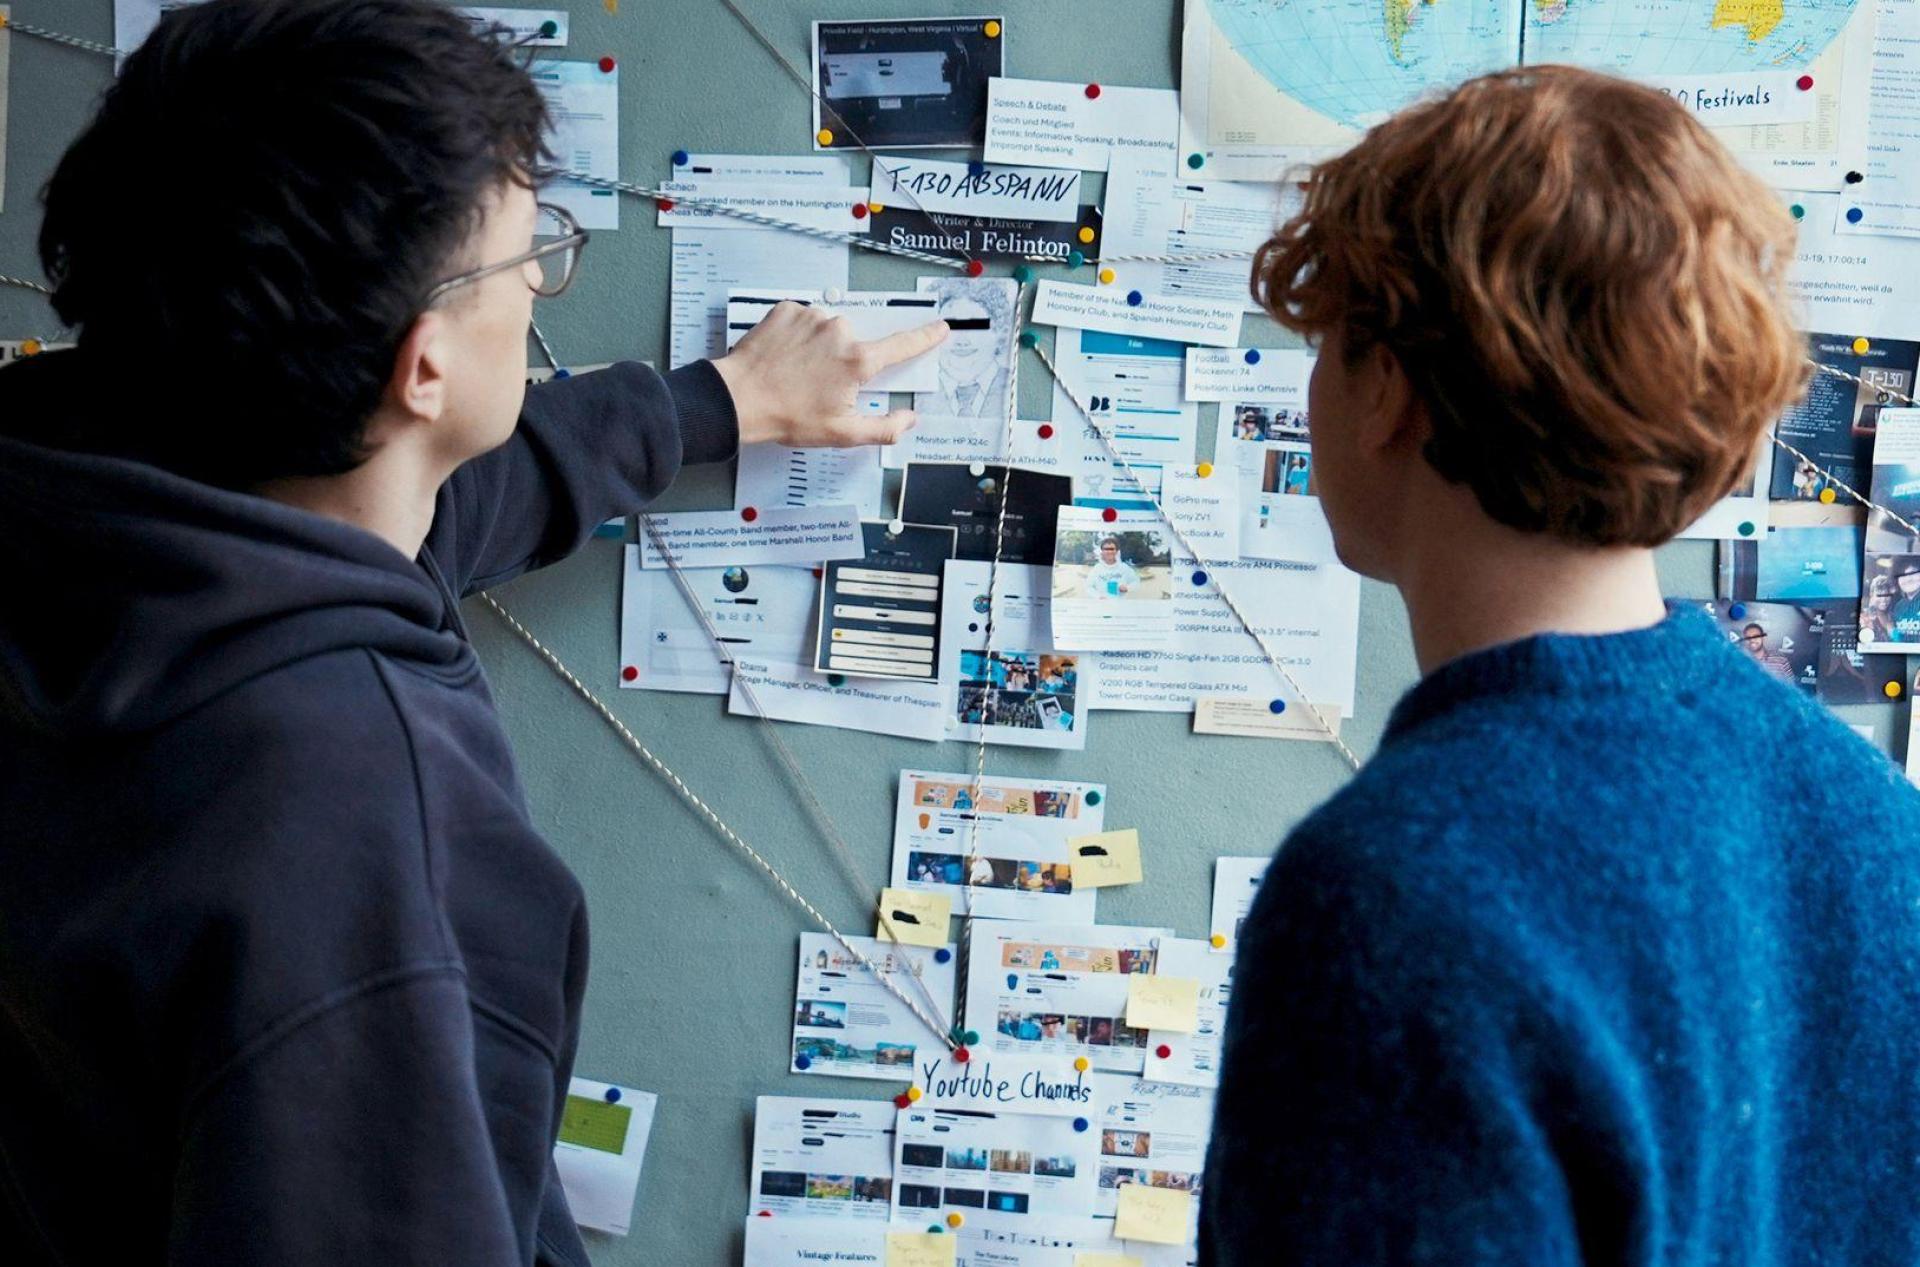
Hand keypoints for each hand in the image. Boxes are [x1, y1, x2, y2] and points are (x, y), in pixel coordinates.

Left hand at [711, 301, 948, 447]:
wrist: (739, 399)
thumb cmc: (787, 417)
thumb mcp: (842, 433)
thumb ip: (884, 428)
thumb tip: (908, 419)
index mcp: (858, 361)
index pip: (903, 345)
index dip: (925, 337)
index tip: (940, 327)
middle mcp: (840, 332)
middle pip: (856, 344)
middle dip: (844, 362)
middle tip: (820, 385)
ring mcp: (813, 317)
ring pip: (828, 331)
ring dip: (819, 348)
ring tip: (797, 373)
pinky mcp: (788, 310)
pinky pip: (803, 320)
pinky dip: (798, 335)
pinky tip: (785, 357)